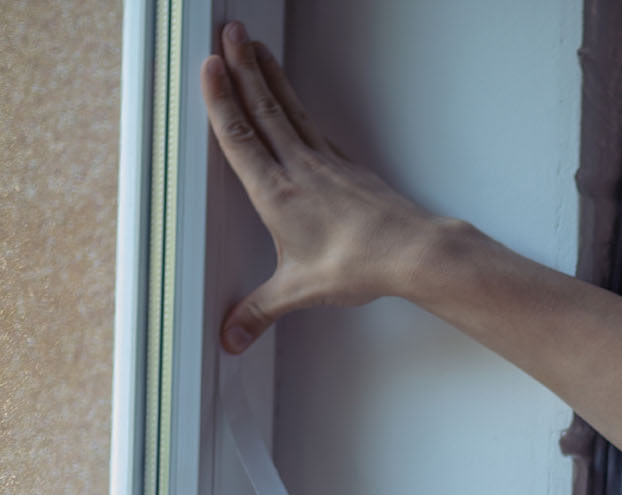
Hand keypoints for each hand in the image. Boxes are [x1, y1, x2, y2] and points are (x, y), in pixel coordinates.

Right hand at [201, 21, 445, 352]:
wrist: (411, 253)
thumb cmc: (358, 265)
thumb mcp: (298, 292)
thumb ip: (260, 311)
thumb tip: (232, 337)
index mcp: (278, 194)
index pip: (241, 137)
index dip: (221, 100)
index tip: (210, 64)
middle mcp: (300, 169)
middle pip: (264, 109)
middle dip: (243, 67)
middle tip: (229, 30)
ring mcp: (327, 163)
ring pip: (290, 110)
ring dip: (270, 77)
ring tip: (255, 47)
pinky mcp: (348, 167)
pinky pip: (314, 128)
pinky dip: (298, 108)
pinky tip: (294, 103)